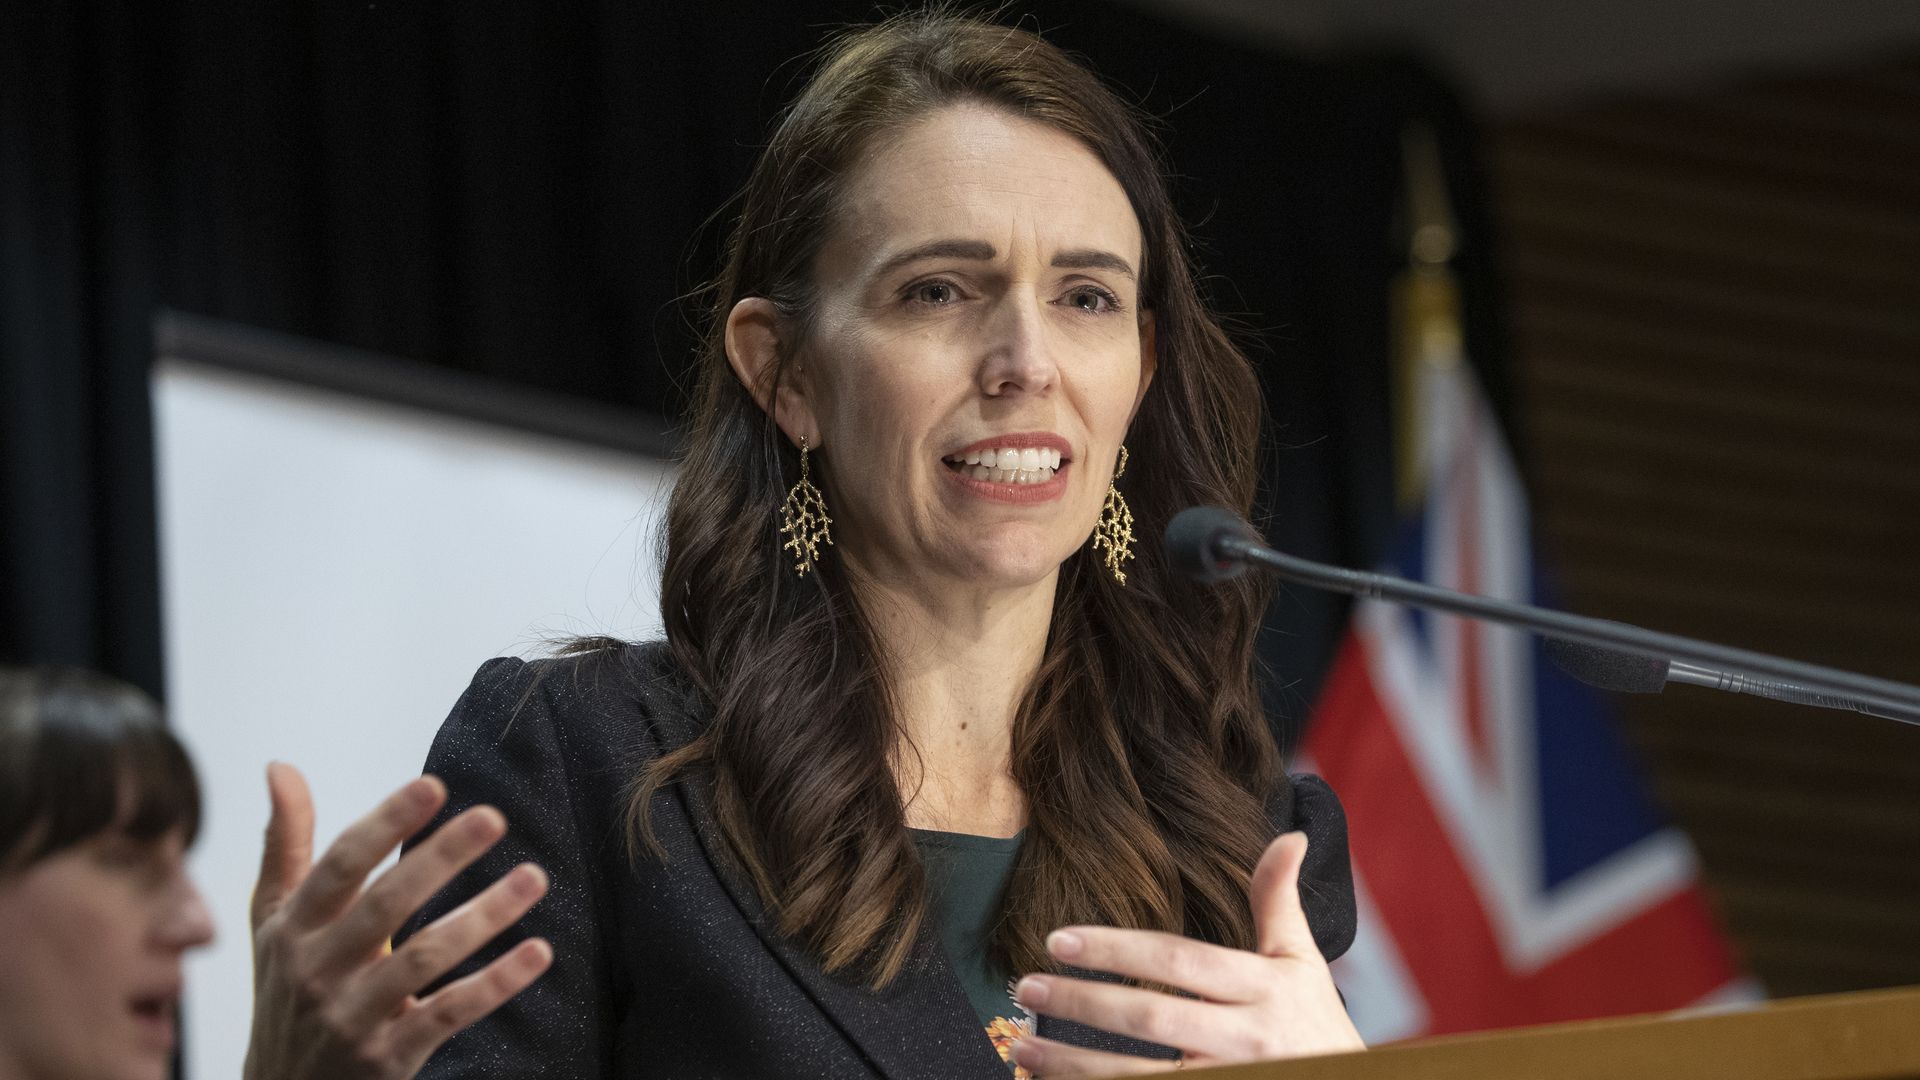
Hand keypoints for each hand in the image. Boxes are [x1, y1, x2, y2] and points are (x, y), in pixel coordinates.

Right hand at [242, 763, 553, 1079]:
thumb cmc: (286, 990)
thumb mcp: (271, 922)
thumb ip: (284, 845)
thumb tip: (281, 767)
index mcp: (294, 928)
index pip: (339, 866)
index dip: (385, 823)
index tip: (434, 786)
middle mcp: (317, 970)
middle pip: (384, 905)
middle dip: (439, 859)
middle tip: (493, 817)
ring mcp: (351, 1017)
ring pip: (424, 959)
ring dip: (482, 917)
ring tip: (534, 878)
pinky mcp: (386, 1058)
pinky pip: (447, 1015)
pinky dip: (494, 984)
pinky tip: (537, 951)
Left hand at [1008, 832, 1363, 1076]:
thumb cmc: (1316, 1026)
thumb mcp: (1303, 963)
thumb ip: (1280, 903)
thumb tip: (1290, 836)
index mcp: (1265, 989)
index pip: (1179, 961)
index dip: (1117, 950)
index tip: (1060, 940)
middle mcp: (1247, 1040)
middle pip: (1152, 1018)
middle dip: (1083, 1003)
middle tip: (1026, 986)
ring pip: (1139, 1076)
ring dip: (1074, 1064)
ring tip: (1023, 1044)